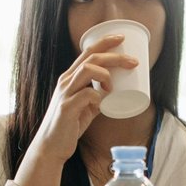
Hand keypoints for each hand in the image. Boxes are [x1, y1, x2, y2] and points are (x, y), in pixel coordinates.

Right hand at [14, 34, 139, 185]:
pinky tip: (102, 104)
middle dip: (115, 56)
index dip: (105, 42)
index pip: (87, 52)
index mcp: (70, 77)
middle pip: (92, 57)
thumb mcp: (85, 107)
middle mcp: (66, 81)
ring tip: (113, 87)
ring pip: (88, 69)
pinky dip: (99, 97)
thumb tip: (114, 95)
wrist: (51, 146)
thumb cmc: (68, 126)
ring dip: (106, 74)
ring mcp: (65, 93)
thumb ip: (97, 98)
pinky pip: (87, 94)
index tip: (122, 38)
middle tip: (133, 62)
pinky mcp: (67, 108)